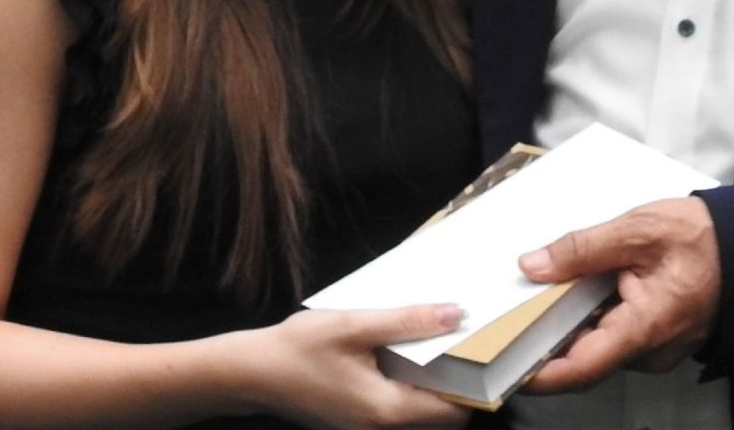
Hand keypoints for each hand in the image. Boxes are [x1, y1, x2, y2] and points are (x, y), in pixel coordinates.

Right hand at [238, 305, 472, 429]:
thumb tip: (458, 314)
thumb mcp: (356, 325)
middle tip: (460, 340)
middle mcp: (384, 429)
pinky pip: (399, 408)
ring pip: (422, 413)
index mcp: (389, 410)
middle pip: (443, 415)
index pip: (456, 410)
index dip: (475, 383)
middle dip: (456, 382)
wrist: (250, 373)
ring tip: (434, 342)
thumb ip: (408, 321)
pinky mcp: (359, 421)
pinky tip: (402, 353)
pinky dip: (410, 386)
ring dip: (433, 383)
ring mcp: (369, 428)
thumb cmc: (300, 349)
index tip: (483, 349)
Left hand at [517, 196, 720, 392]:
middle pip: (583, 357)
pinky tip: (573, 290)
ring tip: (537, 291)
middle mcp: (648, 351)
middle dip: (544, 338)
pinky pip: (612, 335)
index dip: (539, 373)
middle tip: (508, 310)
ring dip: (566, 324)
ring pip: (596, 346)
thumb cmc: (703, 237)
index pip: (581, 368)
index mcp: (644, 328)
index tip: (502, 366)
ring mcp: (653, 348)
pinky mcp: (655, 338)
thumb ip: (583, 248)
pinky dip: (589, 317)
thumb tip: (532, 266)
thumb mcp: (639, 229)